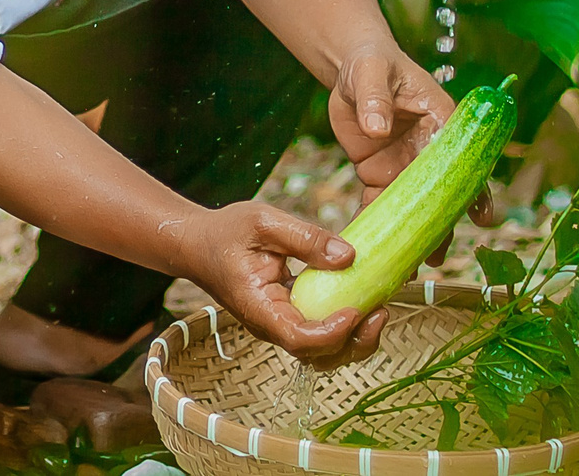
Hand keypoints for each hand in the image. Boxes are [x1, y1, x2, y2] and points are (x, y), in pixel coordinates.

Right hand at [162, 201, 389, 366]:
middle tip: (381, 311)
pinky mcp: (290, 317)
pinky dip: (346, 326)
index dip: (332, 333)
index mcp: (260, 308)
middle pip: (318, 356)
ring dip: (355, 339)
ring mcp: (281, 325)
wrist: (197, 244)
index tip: (355, 309)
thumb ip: (305, 238)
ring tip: (378, 309)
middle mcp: (271, 326)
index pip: (299, 339)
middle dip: (355, 342)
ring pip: (324, 352)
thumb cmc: (225, 231)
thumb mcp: (264, 222)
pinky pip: (322, 334)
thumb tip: (349, 257)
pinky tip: (363, 301)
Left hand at [326, 40, 501, 254]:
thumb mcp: (372, 72)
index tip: (482, 217)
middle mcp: (427, 152)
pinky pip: (378, 207)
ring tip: (407, 269)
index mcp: (441, 123)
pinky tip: (371, 253)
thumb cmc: (371, 63)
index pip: (465, 160)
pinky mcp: (379, 175)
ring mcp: (404, 168)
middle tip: (436, 256)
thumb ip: (374, 98)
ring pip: (412, 209)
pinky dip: (376, 228)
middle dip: (442, 226)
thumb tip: (377, 128)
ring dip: (412, 237)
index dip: (476, 189)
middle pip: (442, 194)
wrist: (349, 69)